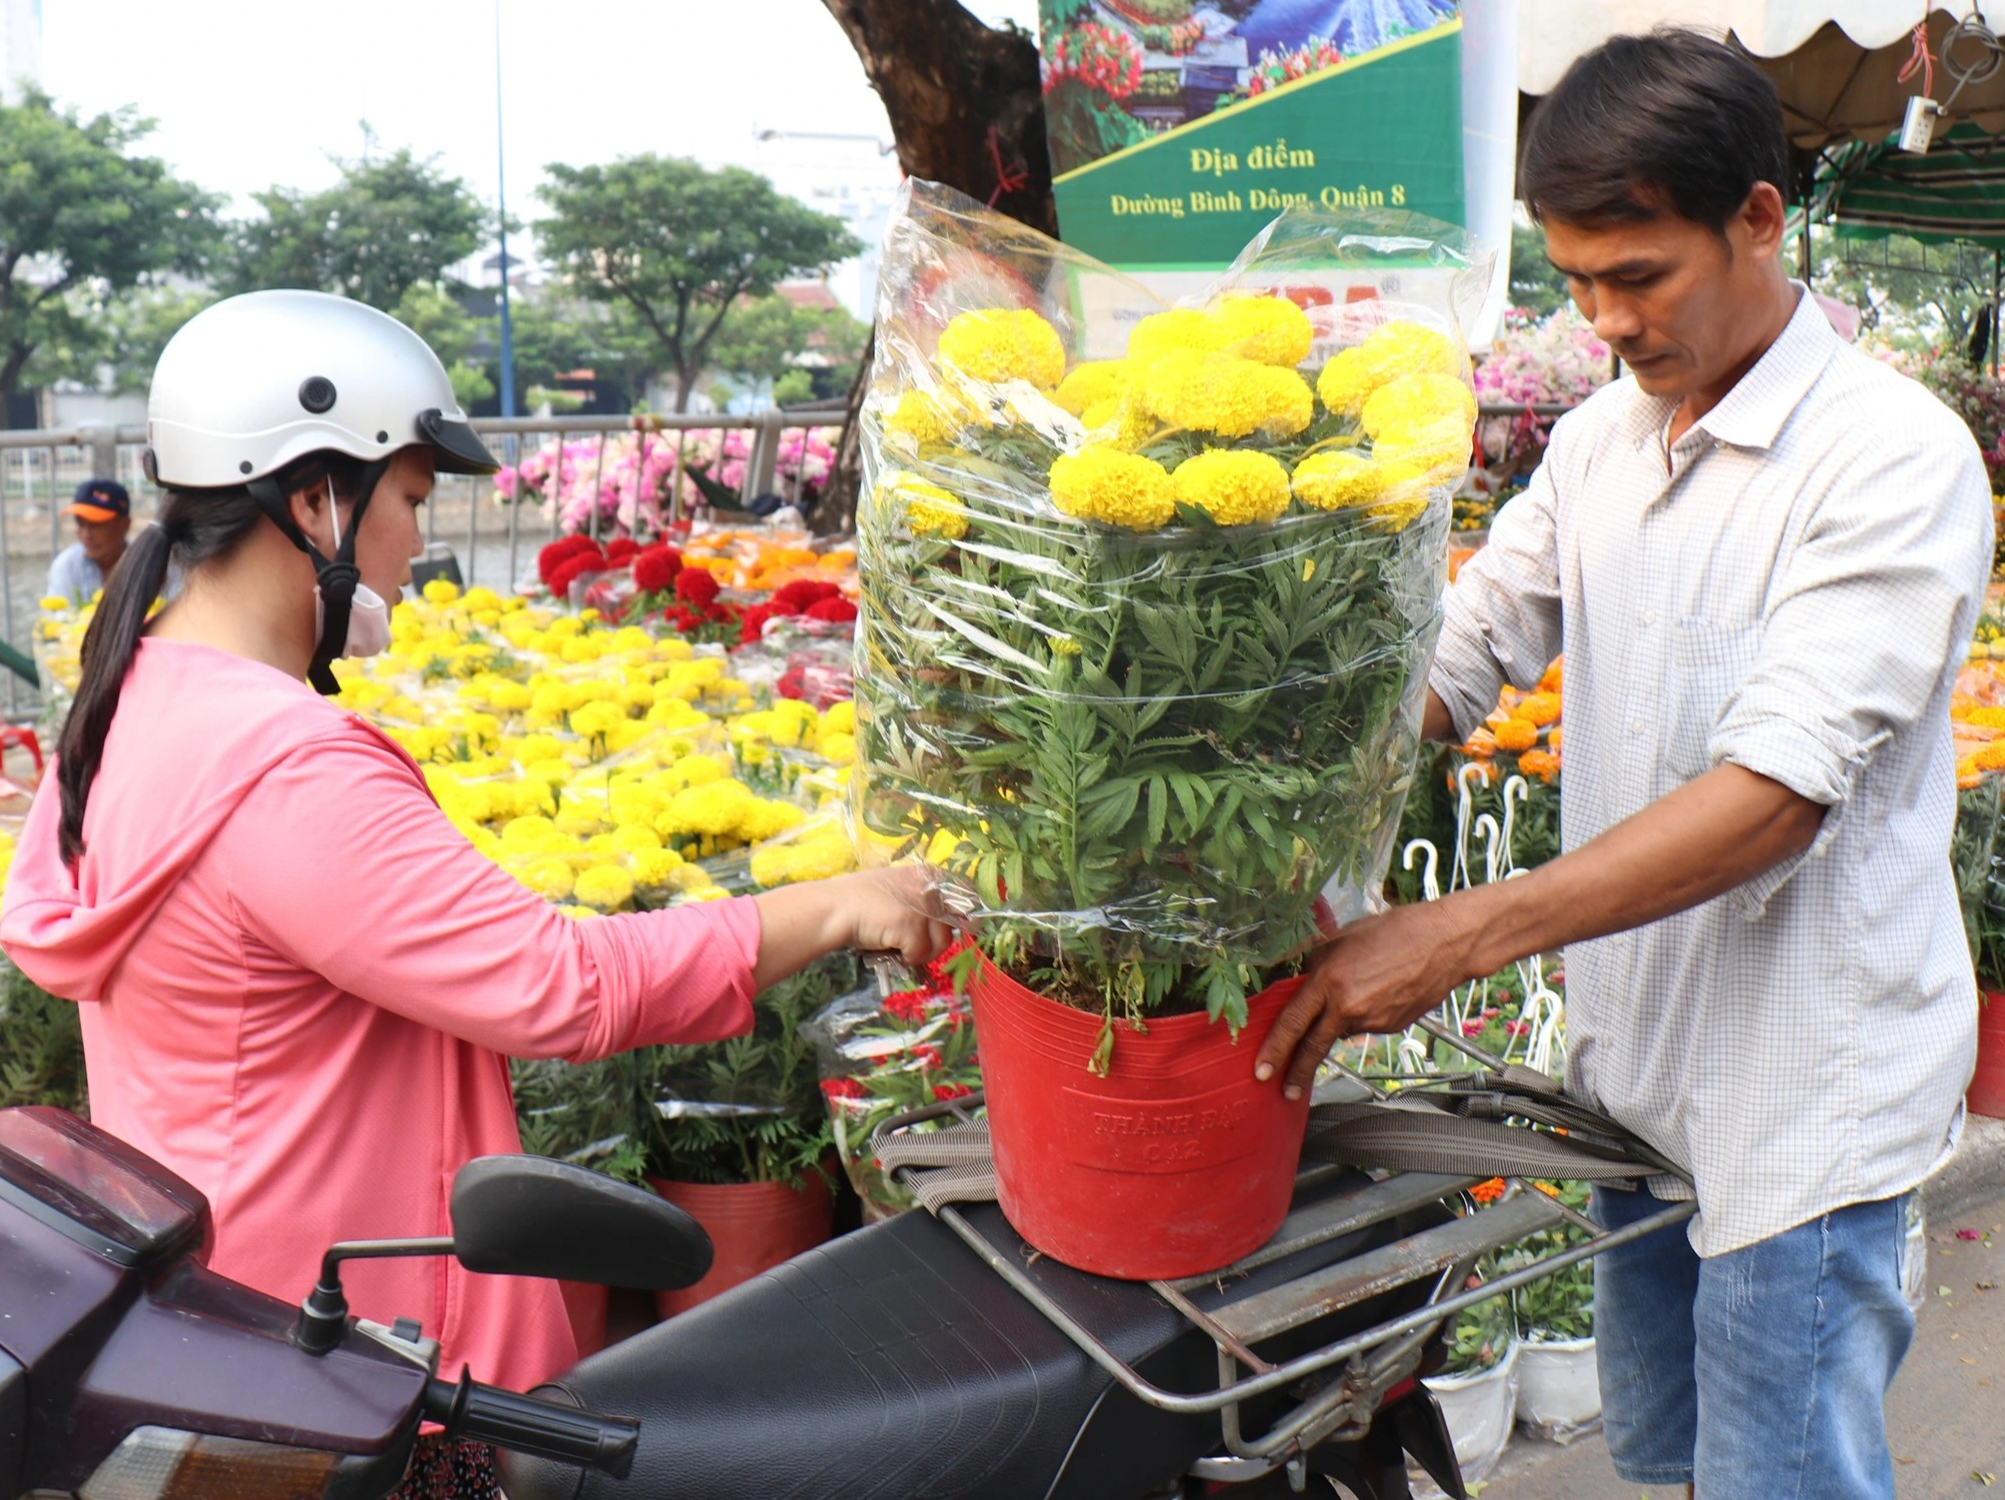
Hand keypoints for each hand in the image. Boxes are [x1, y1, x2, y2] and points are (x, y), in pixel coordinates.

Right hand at [834, 865, 957, 967]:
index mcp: (927, 874)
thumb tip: (952, 919)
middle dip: (936, 941)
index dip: (965, 915)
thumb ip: (923, 899)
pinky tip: (889, 950)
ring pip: (941, 943)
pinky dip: (906, 959)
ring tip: (901, 949)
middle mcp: (929, 887)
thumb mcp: (898, 889)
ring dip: (922, 952)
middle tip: (916, 946)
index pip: (965, 894)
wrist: (834, 909)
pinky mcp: (911, 926)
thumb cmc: (860, 901)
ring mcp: (921, 907)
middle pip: (953, 924)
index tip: (959, 928)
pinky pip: (920, 954)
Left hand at [1254, 900, 1473, 1099]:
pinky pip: (1366, 1025)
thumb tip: (1301, 982)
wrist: (1444, 943)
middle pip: (1314, 1046)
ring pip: (1343, 1029)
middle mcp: (1349, 1007)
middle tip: (1285, 1090)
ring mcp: (1373, 1021)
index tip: (1261, 1070)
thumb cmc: (1395, 930)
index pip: (1293, 1022)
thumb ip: (1316, 963)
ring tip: (1364, 985)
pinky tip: (1380, 991)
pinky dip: (1364, 1014)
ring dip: (1340, 1019)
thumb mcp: (1342, 937)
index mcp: (1330, 981)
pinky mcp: (1392, 1027)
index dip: (1274, 1048)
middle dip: (1297, 1072)